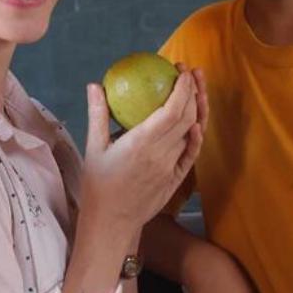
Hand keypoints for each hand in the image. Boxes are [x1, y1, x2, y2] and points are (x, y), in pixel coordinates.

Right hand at [80, 70, 201, 234]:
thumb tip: (95, 85)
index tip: (181, 71)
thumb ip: (98, 114)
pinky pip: (191, 153)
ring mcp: (171, 167)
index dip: (182, 89)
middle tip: (188, 72)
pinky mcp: (176, 178)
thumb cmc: (98, 185)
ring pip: (193, 133)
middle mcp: (161, 154)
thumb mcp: (94, 147)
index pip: (172, 111)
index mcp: (141, 144)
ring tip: (198, 89)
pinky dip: (197, 136)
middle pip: (188, 118)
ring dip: (199, 109)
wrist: (112, 222)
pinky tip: (198, 121)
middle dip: (193, 91)